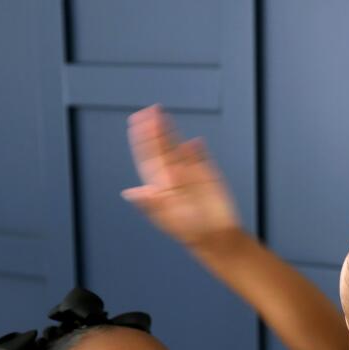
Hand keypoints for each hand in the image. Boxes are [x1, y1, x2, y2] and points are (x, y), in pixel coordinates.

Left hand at [122, 105, 240, 250]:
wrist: (219, 238)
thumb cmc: (192, 233)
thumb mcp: (169, 219)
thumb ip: (151, 204)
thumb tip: (130, 192)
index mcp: (159, 187)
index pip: (147, 159)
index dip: (141, 140)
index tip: (136, 123)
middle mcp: (172, 177)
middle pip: (160, 148)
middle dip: (153, 130)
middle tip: (148, 111)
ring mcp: (189, 174)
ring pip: (176, 148)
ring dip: (169, 132)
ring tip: (162, 114)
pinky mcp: (207, 175)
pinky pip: (199, 156)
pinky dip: (195, 148)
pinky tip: (194, 141)